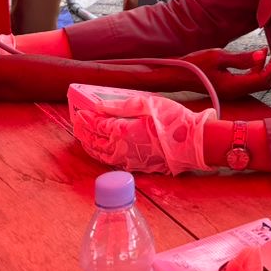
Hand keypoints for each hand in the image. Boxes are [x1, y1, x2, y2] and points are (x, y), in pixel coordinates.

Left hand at [68, 86, 213, 174]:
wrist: (192, 144)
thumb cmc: (174, 121)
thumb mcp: (148, 104)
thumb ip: (121, 106)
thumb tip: (99, 107)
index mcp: (123, 131)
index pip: (97, 125)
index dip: (86, 118)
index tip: (80, 112)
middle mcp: (121, 148)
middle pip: (95, 141)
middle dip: (84, 132)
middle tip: (77, 124)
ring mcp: (128, 160)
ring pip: (101, 154)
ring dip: (90, 145)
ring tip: (83, 138)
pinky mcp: (136, 166)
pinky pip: (111, 162)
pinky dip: (101, 155)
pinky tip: (101, 151)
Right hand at [183, 46, 270, 98]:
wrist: (179, 76)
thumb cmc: (195, 65)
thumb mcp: (218, 57)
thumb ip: (241, 58)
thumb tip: (262, 54)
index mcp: (234, 86)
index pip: (263, 78)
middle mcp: (236, 92)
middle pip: (264, 83)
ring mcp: (234, 91)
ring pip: (258, 82)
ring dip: (267, 67)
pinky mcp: (231, 87)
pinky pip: (250, 81)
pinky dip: (257, 69)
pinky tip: (257, 57)